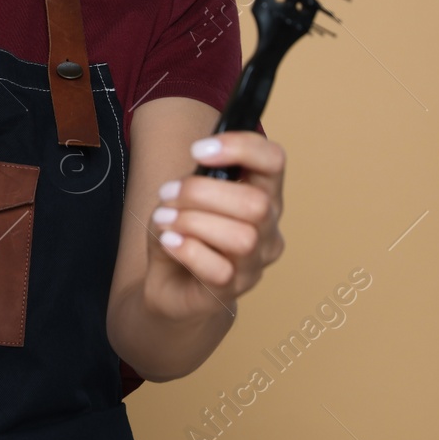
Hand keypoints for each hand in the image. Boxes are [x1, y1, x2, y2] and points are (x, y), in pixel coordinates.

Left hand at [142, 131, 284, 322]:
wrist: (168, 283)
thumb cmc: (183, 233)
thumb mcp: (183, 198)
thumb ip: (194, 183)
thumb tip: (193, 182)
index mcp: (262, 195)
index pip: (274, 161)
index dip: (241, 148)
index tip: (198, 149)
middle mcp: (268, 230)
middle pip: (257, 203)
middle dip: (202, 192)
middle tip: (168, 193)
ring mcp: (254, 264)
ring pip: (242, 238)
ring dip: (193, 222)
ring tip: (164, 220)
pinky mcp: (232, 292)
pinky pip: (220, 270)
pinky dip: (187, 250)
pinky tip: (169, 242)